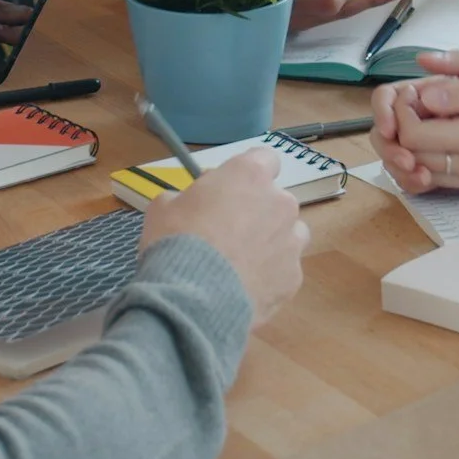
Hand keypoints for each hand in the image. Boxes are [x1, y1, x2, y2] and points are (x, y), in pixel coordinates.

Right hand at [140, 148, 308, 327]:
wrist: (193, 299)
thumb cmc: (177, 241)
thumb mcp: (164, 206)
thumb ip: (187, 197)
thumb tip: (192, 206)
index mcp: (250, 174)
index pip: (264, 159)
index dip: (246, 174)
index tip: (229, 189)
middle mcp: (280, 202)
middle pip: (275, 200)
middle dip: (256, 212)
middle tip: (227, 232)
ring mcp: (292, 241)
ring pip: (288, 235)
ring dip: (270, 242)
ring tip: (240, 264)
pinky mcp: (294, 277)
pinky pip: (284, 270)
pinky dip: (269, 277)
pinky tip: (243, 289)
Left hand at [370, 51, 458, 194]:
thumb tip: (422, 88)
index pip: (412, 137)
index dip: (403, 112)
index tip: (415, 90)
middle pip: (413, 158)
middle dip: (405, 128)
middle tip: (419, 99)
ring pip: (427, 172)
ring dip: (418, 146)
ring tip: (434, 113)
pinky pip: (448, 179)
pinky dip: (437, 157)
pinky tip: (450, 130)